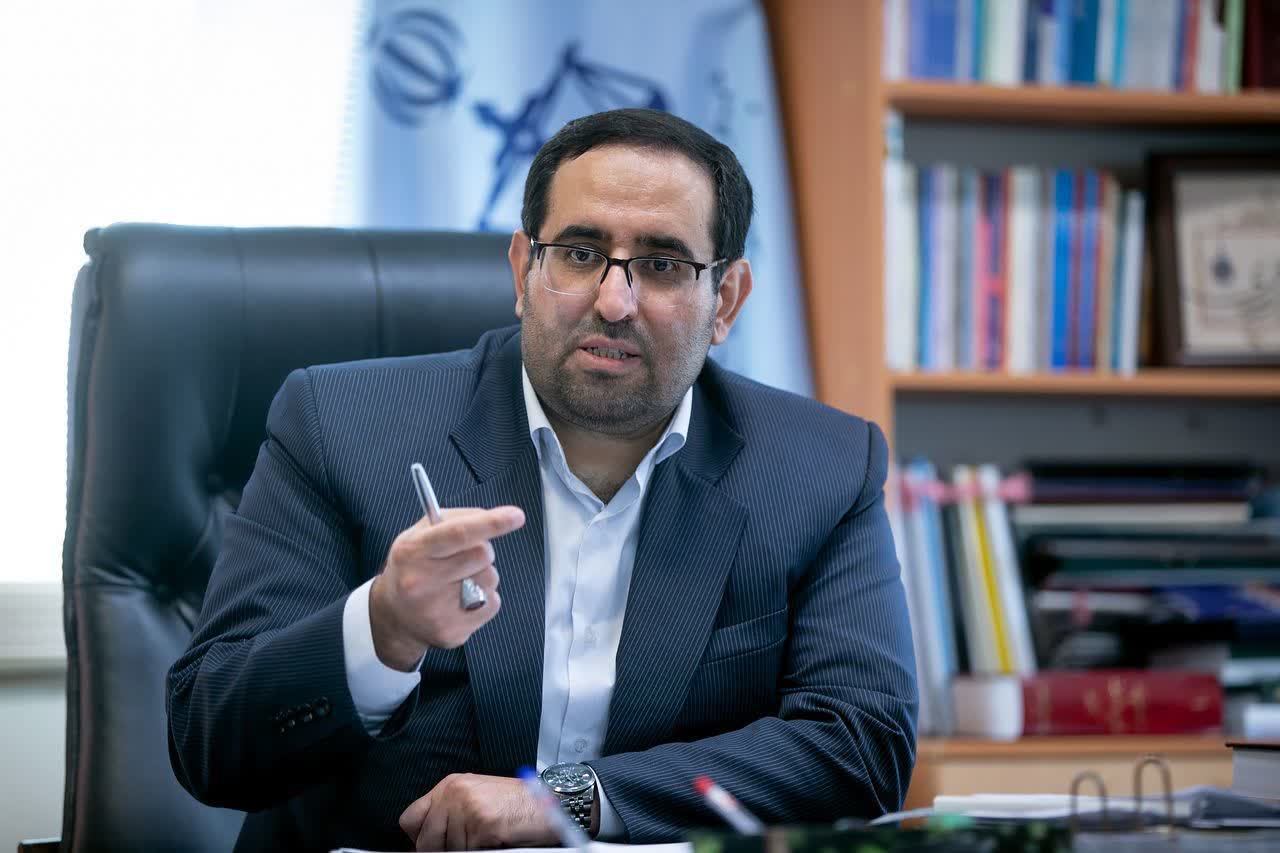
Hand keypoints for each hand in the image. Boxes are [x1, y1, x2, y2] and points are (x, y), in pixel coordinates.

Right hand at [370, 506, 524, 669]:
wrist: (394, 616)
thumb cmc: (412, 567)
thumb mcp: (419, 535)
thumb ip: (454, 520)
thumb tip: (490, 518)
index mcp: (412, 551)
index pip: (458, 534)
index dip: (491, 523)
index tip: (516, 516)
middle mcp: (421, 582)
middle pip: (482, 554)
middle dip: (482, 550)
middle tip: (463, 558)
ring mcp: (436, 610)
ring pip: (490, 578)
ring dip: (483, 575)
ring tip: (458, 581)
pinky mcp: (453, 631)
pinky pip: (493, 603)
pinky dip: (485, 598)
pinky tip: (462, 600)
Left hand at [399, 773, 555, 850]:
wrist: (548, 804)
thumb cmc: (515, 805)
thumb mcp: (475, 799)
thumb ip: (449, 814)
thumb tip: (425, 842)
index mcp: (450, 785)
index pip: (410, 818)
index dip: (420, 837)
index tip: (433, 846)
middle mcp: (454, 792)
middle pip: (426, 840)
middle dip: (442, 851)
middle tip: (467, 845)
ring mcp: (467, 806)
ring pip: (447, 850)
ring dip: (466, 850)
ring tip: (485, 840)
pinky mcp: (482, 822)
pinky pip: (467, 852)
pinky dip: (481, 851)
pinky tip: (494, 840)